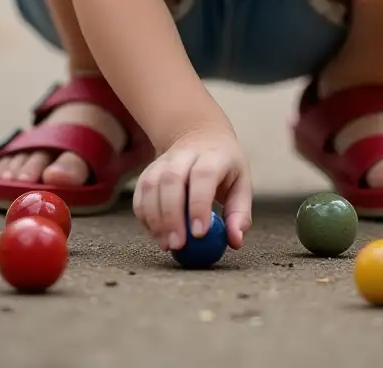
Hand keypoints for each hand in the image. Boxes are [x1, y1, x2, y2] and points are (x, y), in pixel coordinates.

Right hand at [132, 125, 251, 252]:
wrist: (200, 136)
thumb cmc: (224, 168)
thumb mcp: (241, 184)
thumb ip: (239, 213)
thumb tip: (235, 241)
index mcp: (212, 157)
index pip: (203, 176)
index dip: (199, 204)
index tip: (199, 234)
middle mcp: (185, 155)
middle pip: (172, 180)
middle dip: (172, 216)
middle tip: (178, 245)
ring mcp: (164, 160)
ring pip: (152, 185)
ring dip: (155, 218)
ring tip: (166, 244)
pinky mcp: (149, 170)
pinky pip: (140, 192)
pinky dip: (144, 215)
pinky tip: (155, 233)